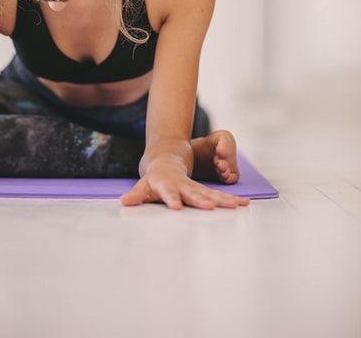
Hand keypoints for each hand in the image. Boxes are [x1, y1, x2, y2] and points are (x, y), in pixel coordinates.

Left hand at [120, 158, 249, 209]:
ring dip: (224, 200)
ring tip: (238, 206)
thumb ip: (136, 195)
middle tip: (212, 207)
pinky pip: (219, 195)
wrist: (167, 161)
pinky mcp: (204, 191)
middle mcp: (184, 186)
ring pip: (211, 194)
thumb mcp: (143, 186)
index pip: (169, 193)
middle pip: (195, 194)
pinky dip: (230, 200)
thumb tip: (123, 202)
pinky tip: (244, 204)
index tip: (177, 207)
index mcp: (168, 185)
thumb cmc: (154, 178)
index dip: (172, 199)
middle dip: (203, 200)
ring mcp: (196, 188)